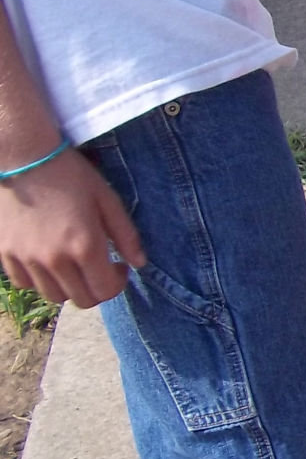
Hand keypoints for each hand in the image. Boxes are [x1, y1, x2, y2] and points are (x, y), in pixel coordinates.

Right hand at [0, 149, 144, 308]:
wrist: (22, 159)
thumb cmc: (71, 175)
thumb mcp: (107, 200)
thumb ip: (126, 235)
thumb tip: (139, 263)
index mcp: (84, 246)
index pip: (105, 291)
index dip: (117, 284)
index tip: (118, 266)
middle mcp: (54, 260)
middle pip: (81, 300)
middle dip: (97, 288)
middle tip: (100, 267)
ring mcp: (26, 259)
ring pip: (53, 296)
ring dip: (70, 287)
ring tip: (75, 263)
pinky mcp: (5, 255)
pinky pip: (26, 284)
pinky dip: (41, 280)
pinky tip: (49, 260)